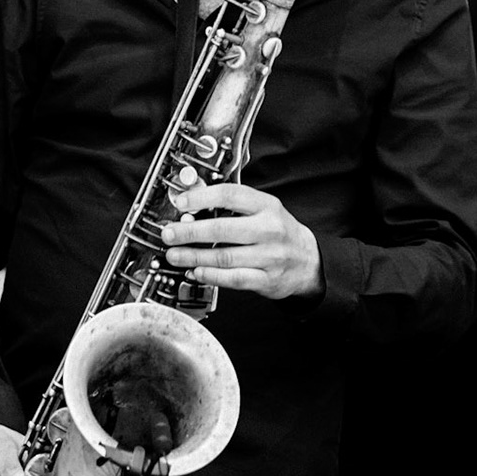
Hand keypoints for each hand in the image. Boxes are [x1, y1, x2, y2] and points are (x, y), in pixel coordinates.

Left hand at [160, 182, 322, 299]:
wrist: (307, 262)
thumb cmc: (279, 232)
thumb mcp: (263, 209)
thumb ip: (232, 205)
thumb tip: (193, 200)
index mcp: (267, 206)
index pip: (231, 195)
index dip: (202, 197)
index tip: (180, 202)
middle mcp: (269, 229)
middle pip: (222, 229)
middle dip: (189, 232)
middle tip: (169, 234)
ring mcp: (269, 256)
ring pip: (224, 257)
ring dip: (194, 256)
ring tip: (174, 255)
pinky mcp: (267, 279)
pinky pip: (234, 279)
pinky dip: (211, 276)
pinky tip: (195, 272)